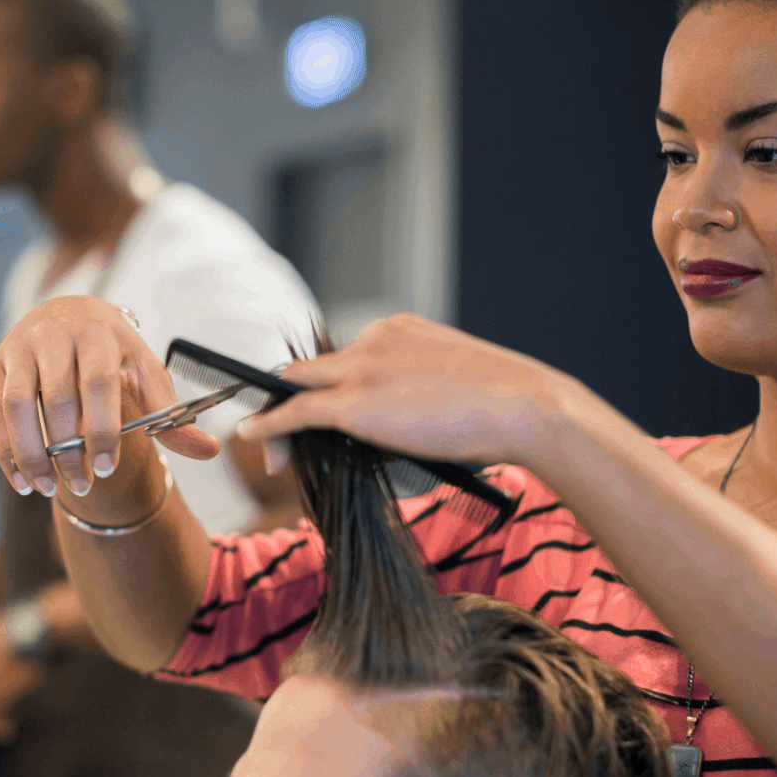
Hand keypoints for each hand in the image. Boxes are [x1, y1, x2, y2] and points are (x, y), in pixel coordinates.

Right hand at [0, 296, 218, 501]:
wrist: (69, 313)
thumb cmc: (113, 353)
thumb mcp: (146, 373)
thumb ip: (171, 415)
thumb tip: (209, 450)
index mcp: (99, 334)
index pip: (98, 383)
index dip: (101, 429)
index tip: (106, 469)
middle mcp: (55, 335)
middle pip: (57, 398)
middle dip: (69, 450)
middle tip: (83, 486)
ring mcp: (20, 348)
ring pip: (17, 406)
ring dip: (31, 454)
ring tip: (48, 489)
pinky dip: (5, 450)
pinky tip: (22, 480)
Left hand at [236, 314, 559, 467]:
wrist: (523, 406)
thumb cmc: (505, 407)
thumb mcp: (456, 384)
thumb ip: (419, 391)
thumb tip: (405, 423)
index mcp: (400, 331)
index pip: (347, 356)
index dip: (327, 383)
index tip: (321, 403)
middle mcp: (374, 340)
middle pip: (313, 366)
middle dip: (290, 394)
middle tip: (275, 424)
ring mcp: (362, 369)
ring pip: (300, 386)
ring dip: (279, 415)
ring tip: (266, 446)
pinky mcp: (354, 403)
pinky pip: (296, 411)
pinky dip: (271, 424)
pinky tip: (252, 435)